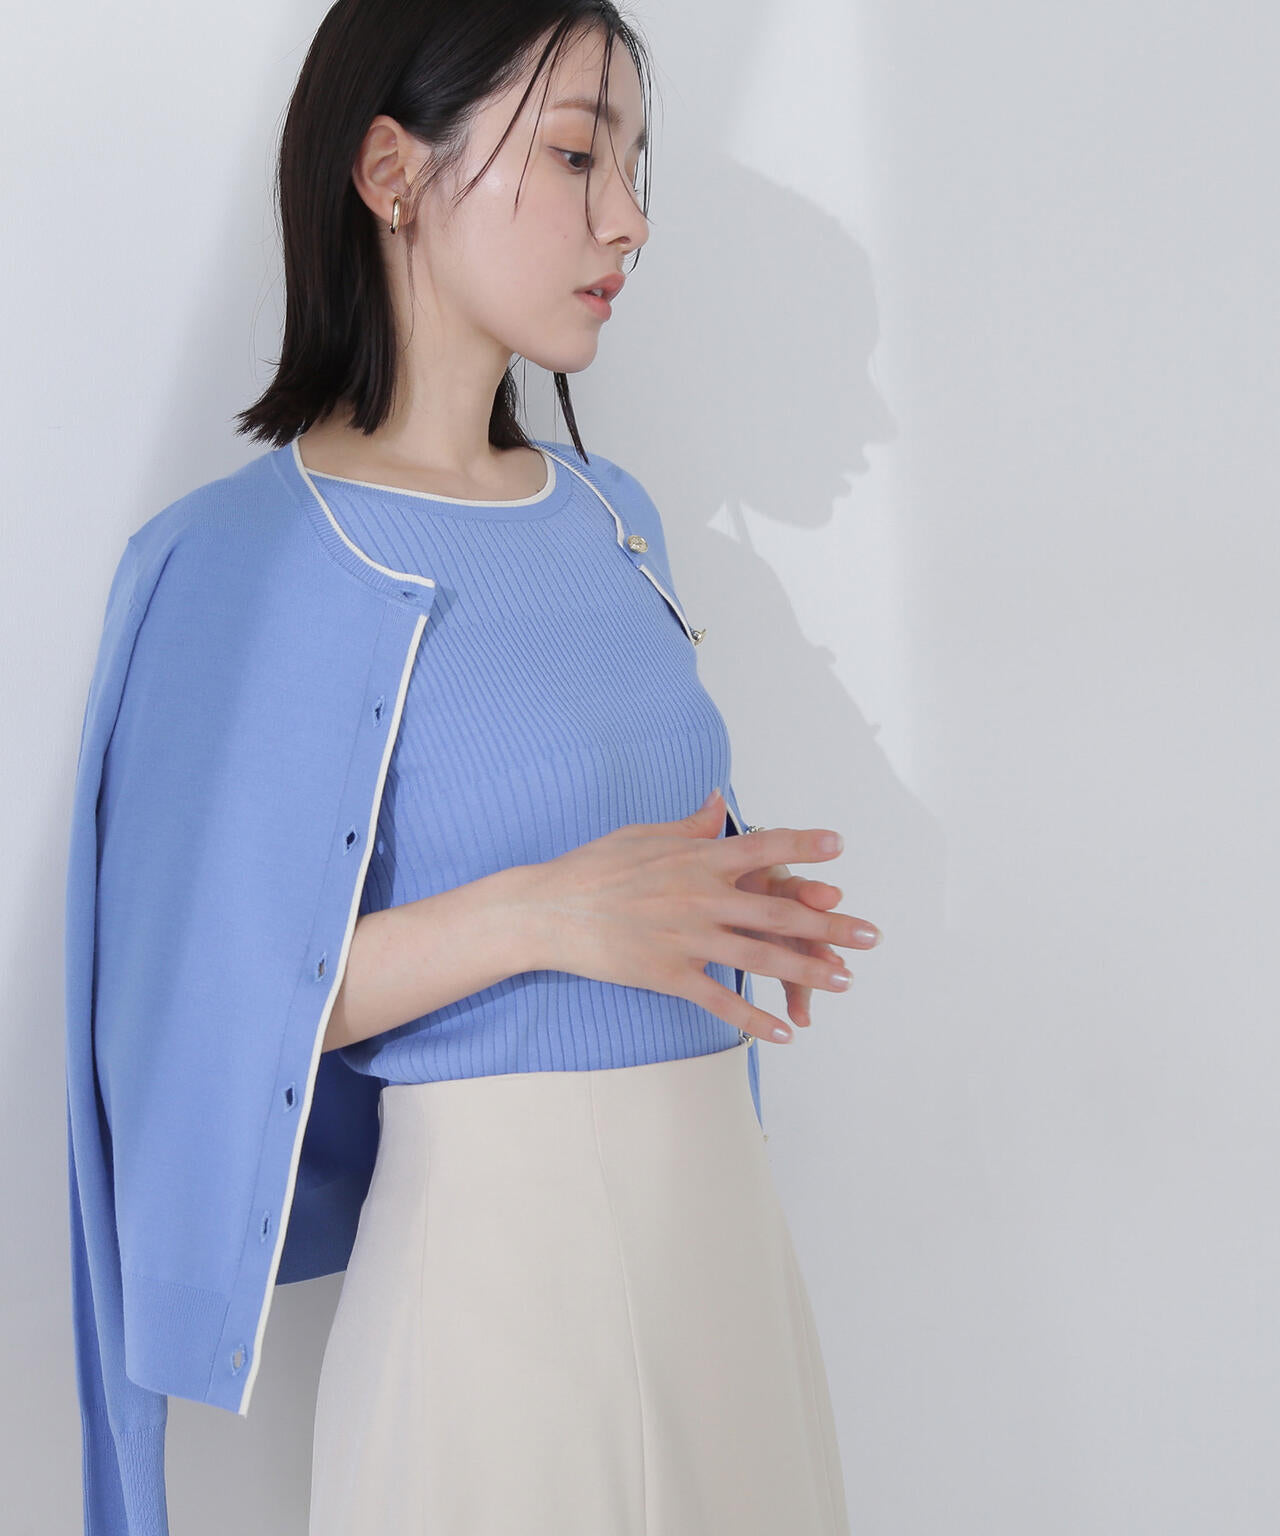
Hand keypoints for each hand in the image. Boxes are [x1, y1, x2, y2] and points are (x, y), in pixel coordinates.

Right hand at [520, 789, 881, 1041]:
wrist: (547, 910)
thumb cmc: (594, 867)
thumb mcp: (644, 834)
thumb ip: (690, 825)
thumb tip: (719, 801)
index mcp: (697, 859)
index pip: (762, 848)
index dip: (804, 846)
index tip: (840, 848)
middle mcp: (701, 896)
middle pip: (779, 910)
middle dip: (830, 925)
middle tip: (870, 935)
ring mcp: (687, 937)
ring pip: (761, 957)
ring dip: (809, 971)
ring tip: (845, 981)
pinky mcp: (670, 974)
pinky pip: (721, 999)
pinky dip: (756, 1019)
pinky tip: (786, 1034)